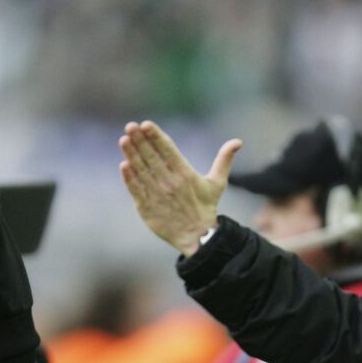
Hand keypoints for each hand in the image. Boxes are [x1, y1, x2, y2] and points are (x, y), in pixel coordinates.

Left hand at [118, 120, 241, 255]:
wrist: (197, 238)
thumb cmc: (206, 208)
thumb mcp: (217, 183)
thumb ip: (224, 160)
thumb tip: (238, 141)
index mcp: (185, 174)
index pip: (168, 150)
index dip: (156, 136)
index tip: (145, 124)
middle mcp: (170, 182)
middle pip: (152, 157)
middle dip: (140, 140)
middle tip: (130, 126)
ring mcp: (157, 195)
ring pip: (141, 170)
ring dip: (132, 155)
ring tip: (124, 140)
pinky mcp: (146, 207)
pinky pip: (136, 189)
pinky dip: (129, 178)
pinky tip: (124, 165)